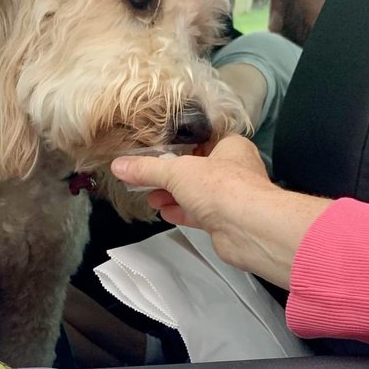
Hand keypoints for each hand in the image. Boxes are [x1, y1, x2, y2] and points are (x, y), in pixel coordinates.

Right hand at [111, 135, 331, 287]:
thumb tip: (120, 166)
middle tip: (146, 177)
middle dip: (170, 175)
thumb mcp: (177, 171)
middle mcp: (233, 169)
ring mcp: (230, 196)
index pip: (200, 140)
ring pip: (196, 192)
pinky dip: (181, 212)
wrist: (248, 228)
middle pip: (196, 168)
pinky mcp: (225, 220)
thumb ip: (147, 169)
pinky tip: (163, 211)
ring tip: (150, 195)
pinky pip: (199, 213)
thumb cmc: (223, 188)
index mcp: (230, 146)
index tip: (154, 150)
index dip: (177, 145)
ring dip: (173, 195)